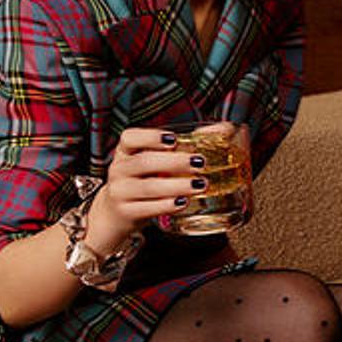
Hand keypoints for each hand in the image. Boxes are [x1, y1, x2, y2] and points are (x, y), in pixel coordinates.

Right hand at [84, 127, 215, 252]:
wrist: (116, 212)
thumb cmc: (145, 179)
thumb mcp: (157, 160)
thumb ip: (187, 144)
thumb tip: (225, 129)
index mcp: (126, 151)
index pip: (130, 138)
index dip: (150, 137)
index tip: (174, 139)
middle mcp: (120, 169)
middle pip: (144, 162)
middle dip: (174, 162)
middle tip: (200, 163)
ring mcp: (120, 191)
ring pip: (147, 187)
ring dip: (175, 186)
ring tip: (199, 185)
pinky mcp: (126, 212)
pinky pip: (145, 208)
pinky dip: (165, 206)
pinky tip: (182, 203)